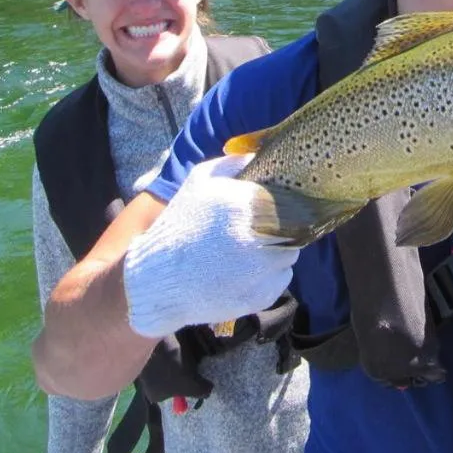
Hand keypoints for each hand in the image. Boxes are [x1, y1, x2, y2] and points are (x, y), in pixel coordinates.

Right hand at [123, 154, 298, 338]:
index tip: (273, 208)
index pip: (291, 200)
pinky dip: (269, 276)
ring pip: (289, 254)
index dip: (286, 203)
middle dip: (281, 227)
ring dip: (276, 251)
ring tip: (248, 253)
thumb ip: (234, 163)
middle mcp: (258, 237)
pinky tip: (244, 272)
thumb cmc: (180, 225)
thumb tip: (262, 157)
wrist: (157, 280)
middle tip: (260, 231)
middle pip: (294, 228)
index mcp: (245, 204)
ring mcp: (262, 270)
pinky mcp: (262, 296)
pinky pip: (281, 279)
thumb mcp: (199, 181)